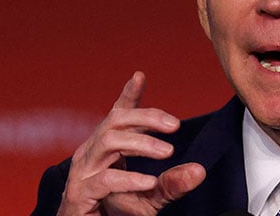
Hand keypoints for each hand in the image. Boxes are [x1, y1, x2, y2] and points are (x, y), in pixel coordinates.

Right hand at [57, 72, 205, 214]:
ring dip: (140, 144)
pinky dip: (129, 179)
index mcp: (106, 148)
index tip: (140, 77)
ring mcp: (83, 172)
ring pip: (108, 142)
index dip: (128, 95)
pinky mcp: (80, 194)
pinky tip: (149, 181)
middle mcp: (91, 153)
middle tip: (175, 125)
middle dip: (146, 118)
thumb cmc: (115, 212)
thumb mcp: (151, 196)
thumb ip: (172, 182)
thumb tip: (199, 171)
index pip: (117, 115)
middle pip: (115, 121)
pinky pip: (104, 180)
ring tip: (168, 152)